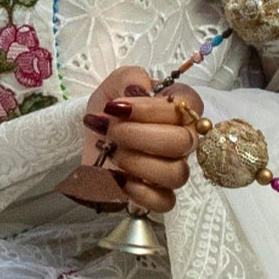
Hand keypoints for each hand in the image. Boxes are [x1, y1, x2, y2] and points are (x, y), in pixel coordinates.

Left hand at [67, 72, 201, 215]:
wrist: (90, 143)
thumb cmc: (109, 113)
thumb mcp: (112, 86)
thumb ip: (129, 77)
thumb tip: (140, 89)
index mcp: (179, 109)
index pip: (189, 104)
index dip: (153, 108)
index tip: (118, 106)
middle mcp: (183, 139)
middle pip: (183, 141)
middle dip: (139, 135)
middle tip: (112, 131)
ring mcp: (174, 169)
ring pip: (177, 174)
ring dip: (138, 162)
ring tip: (113, 153)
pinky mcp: (160, 196)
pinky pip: (166, 202)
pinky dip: (140, 192)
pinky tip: (119, 178)